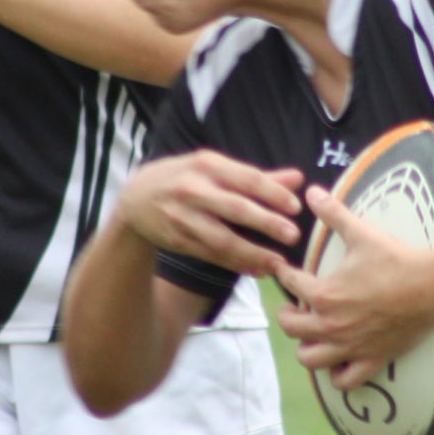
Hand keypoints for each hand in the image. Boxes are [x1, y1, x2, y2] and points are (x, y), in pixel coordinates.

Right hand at [115, 153, 306, 277]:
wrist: (135, 198)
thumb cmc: (185, 177)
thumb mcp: (214, 168)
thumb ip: (257, 176)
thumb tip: (299, 179)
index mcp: (206, 165)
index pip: (246, 178)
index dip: (272, 193)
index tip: (296, 207)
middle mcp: (193, 189)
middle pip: (235, 208)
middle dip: (266, 222)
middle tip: (294, 234)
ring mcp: (183, 217)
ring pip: (222, 239)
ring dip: (252, 252)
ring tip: (278, 262)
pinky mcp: (178, 240)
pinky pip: (211, 255)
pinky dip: (236, 264)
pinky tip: (258, 269)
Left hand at [272, 185, 433, 390]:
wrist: (430, 286)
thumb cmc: (394, 260)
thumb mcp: (360, 233)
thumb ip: (333, 214)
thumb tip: (312, 191)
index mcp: (323, 295)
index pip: (290, 283)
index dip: (283, 273)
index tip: (284, 269)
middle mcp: (330, 325)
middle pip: (291, 328)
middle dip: (289, 315)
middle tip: (297, 305)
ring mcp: (349, 347)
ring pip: (310, 359)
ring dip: (307, 347)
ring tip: (313, 334)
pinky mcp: (370, 360)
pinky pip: (344, 381)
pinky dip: (337, 375)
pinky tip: (339, 360)